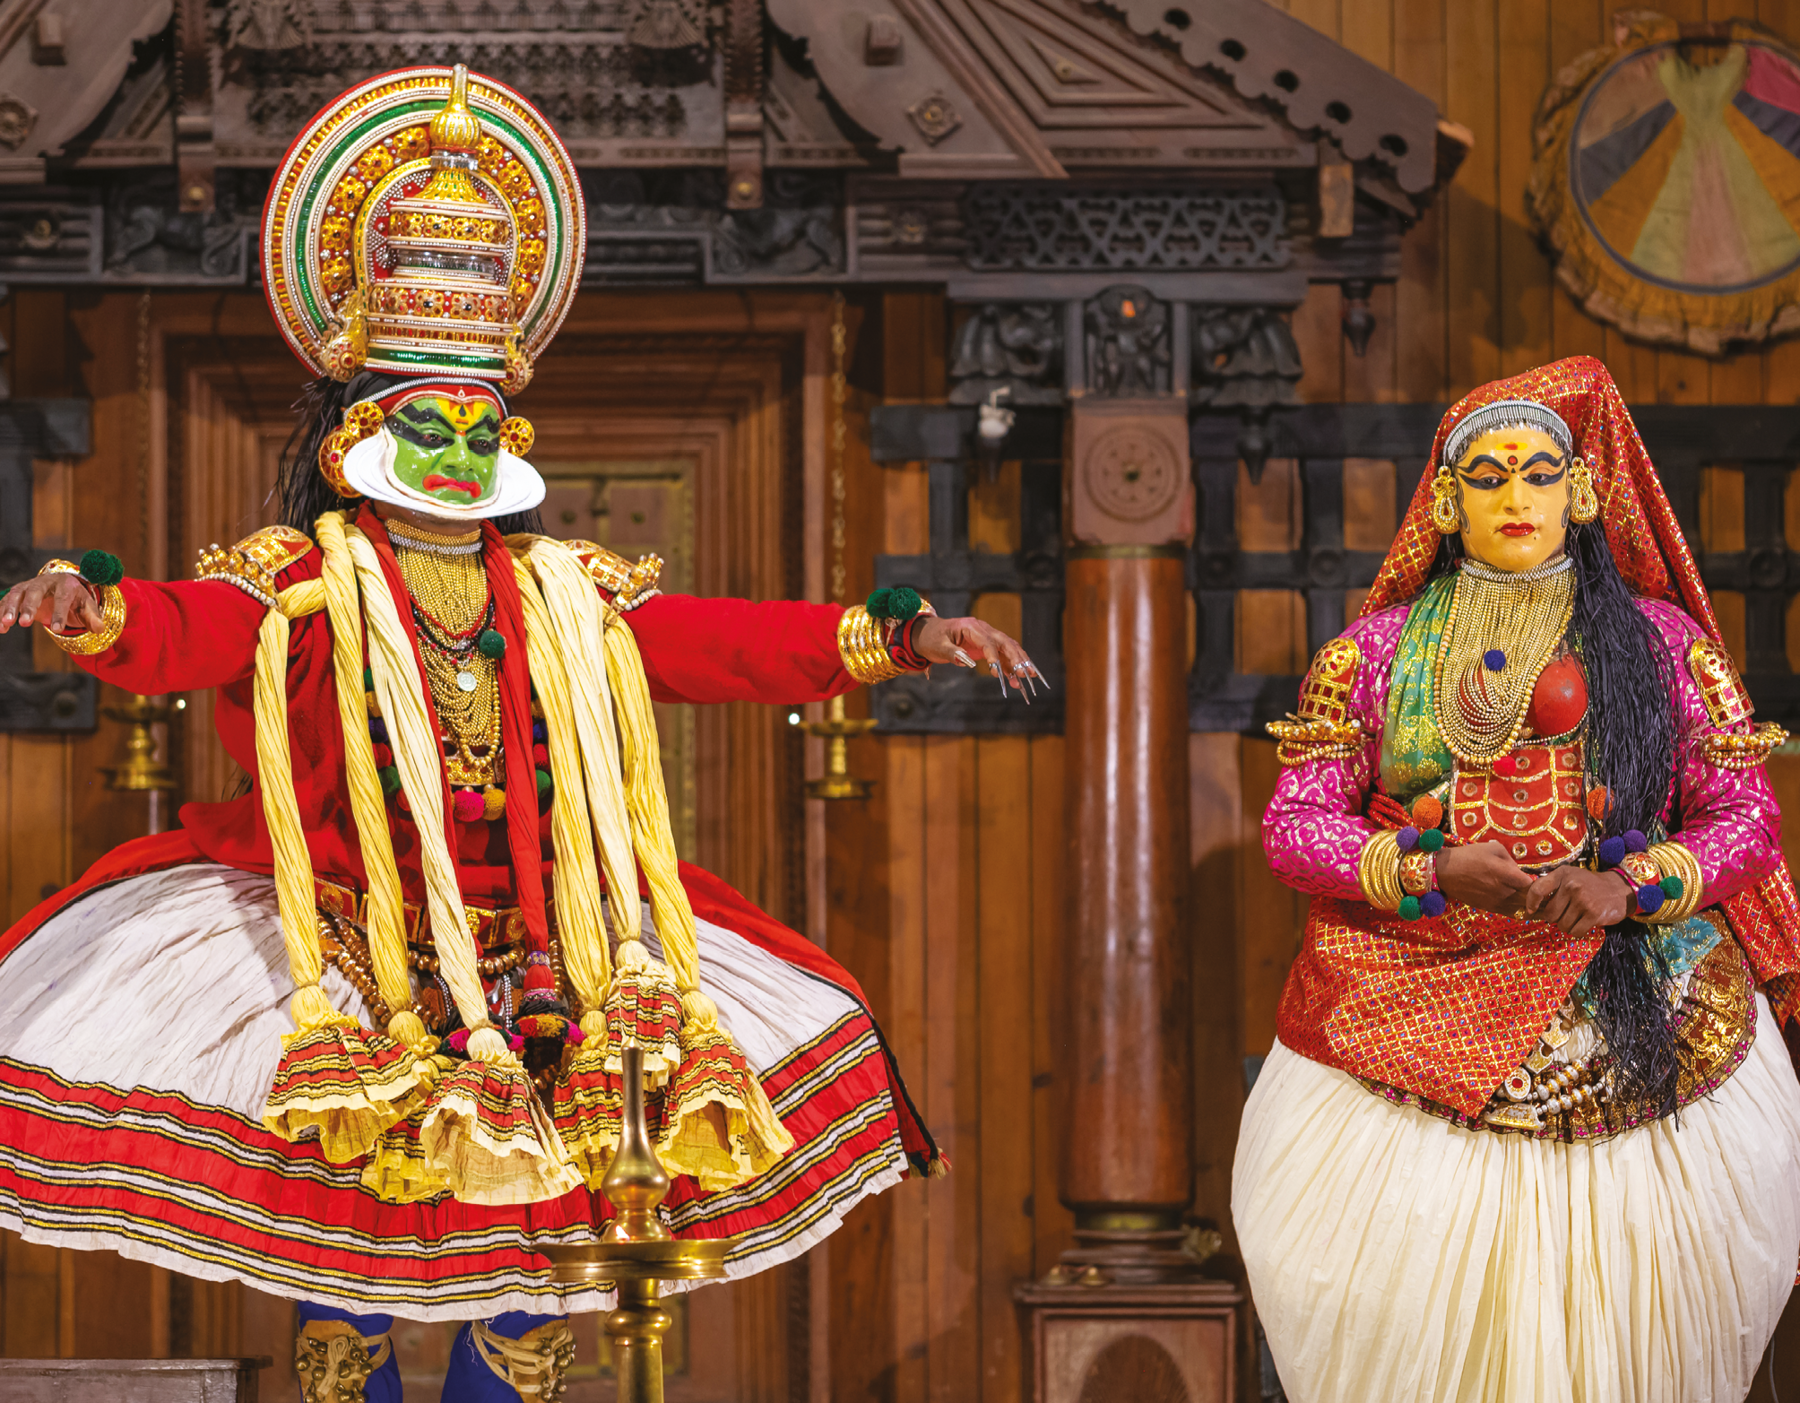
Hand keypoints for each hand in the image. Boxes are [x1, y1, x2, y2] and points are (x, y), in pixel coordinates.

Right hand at [0, 573, 102, 636]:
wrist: (62, 586)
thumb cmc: (76, 598)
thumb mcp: (87, 606)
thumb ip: (93, 617)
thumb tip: (100, 630)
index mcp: (66, 584)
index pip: (63, 598)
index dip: (60, 614)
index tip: (57, 630)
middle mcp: (44, 582)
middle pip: (34, 592)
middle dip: (28, 607)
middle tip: (25, 623)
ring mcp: (28, 586)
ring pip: (16, 595)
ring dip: (8, 609)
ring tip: (6, 625)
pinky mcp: (17, 593)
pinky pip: (6, 601)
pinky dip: (0, 612)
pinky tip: (0, 628)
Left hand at [912, 615, 1043, 694]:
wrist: (928, 633)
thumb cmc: (932, 638)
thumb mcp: (937, 646)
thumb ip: (952, 653)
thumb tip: (966, 660)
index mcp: (971, 626)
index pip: (987, 641)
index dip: (994, 655)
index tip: (997, 670)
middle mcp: (983, 629)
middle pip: (1005, 642)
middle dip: (1017, 657)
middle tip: (1025, 673)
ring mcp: (987, 637)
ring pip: (1008, 648)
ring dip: (1018, 663)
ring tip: (1028, 677)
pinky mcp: (987, 647)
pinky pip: (1003, 656)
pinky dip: (1010, 667)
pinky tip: (1016, 679)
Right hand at [1435, 841, 1533, 915]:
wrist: (1445, 871)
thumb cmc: (1469, 856)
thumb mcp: (1493, 848)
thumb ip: (1511, 860)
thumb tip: (1520, 872)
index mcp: (1505, 873)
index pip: (1532, 885)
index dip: (1539, 883)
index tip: (1541, 880)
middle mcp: (1502, 890)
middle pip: (1529, 898)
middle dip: (1538, 897)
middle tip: (1547, 896)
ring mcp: (1496, 901)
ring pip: (1522, 908)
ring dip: (1532, 907)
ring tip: (1542, 906)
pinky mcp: (1489, 908)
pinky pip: (1511, 913)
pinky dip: (1521, 912)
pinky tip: (1528, 911)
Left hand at [1523, 865, 1631, 936]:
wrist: (1619, 889)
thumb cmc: (1588, 885)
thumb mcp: (1569, 877)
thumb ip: (1550, 886)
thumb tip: (1529, 906)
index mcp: (1562, 874)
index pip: (1537, 890)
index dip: (1531, 903)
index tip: (1531, 911)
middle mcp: (1571, 885)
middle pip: (1550, 914)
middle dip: (1555, 918)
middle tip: (1566, 913)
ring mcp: (1583, 900)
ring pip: (1562, 925)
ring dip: (1567, 926)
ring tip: (1577, 917)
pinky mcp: (1594, 914)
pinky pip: (1575, 932)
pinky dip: (1577, 931)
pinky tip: (1584, 923)